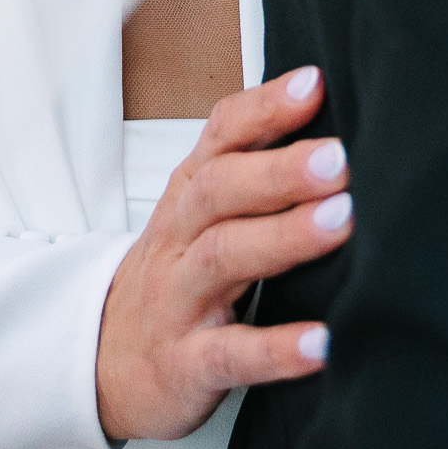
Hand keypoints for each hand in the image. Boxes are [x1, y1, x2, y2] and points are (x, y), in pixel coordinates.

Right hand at [95, 66, 351, 443]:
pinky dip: (275, 349)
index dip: (264, 108)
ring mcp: (180, 299)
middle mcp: (179, 237)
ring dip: (284, 236)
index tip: (313, 84)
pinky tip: (322, 345)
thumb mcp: (197, 217)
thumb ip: (250, 174)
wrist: (106, 363)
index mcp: (187, 195)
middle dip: (279, 170)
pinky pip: (229, 354)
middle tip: (338, 159)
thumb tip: (327, 127)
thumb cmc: (173, 278)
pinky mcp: (187, 364)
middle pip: (219, 189)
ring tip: (340, 222)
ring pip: (223, 257)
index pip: (219, 136)